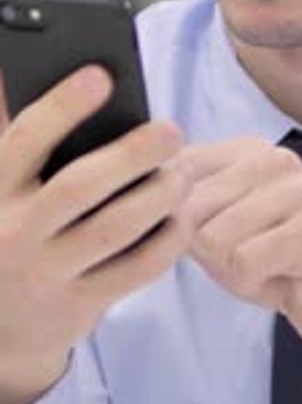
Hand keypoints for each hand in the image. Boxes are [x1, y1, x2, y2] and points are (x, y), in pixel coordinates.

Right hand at [0, 66, 190, 403]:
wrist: (0, 326)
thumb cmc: (16, 232)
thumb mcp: (7, 190)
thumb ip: (31, 145)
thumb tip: (56, 77)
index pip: (25, 140)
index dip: (63, 105)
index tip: (102, 76)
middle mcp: (14, 232)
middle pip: (79, 185)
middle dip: (132, 153)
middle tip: (171, 131)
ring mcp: (46, 273)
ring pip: (116, 227)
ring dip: (161, 195)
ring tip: (183, 173)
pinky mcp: (79, 306)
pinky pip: (136, 268)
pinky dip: (168, 239)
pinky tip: (182, 217)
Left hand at [178, 136, 301, 403]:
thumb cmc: (277, 264)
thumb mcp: (220, 229)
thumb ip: (185, 208)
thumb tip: (140, 197)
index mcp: (248, 150)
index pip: (175, 169)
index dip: (177, 218)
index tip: (210, 237)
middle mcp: (274, 158)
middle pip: (190, 209)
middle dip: (209, 250)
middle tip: (250, 257)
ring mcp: (299, 189)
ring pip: (213, 237)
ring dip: (232, 270)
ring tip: (268, 266)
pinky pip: (244, 263)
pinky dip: (255, 285)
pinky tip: (285, 278)